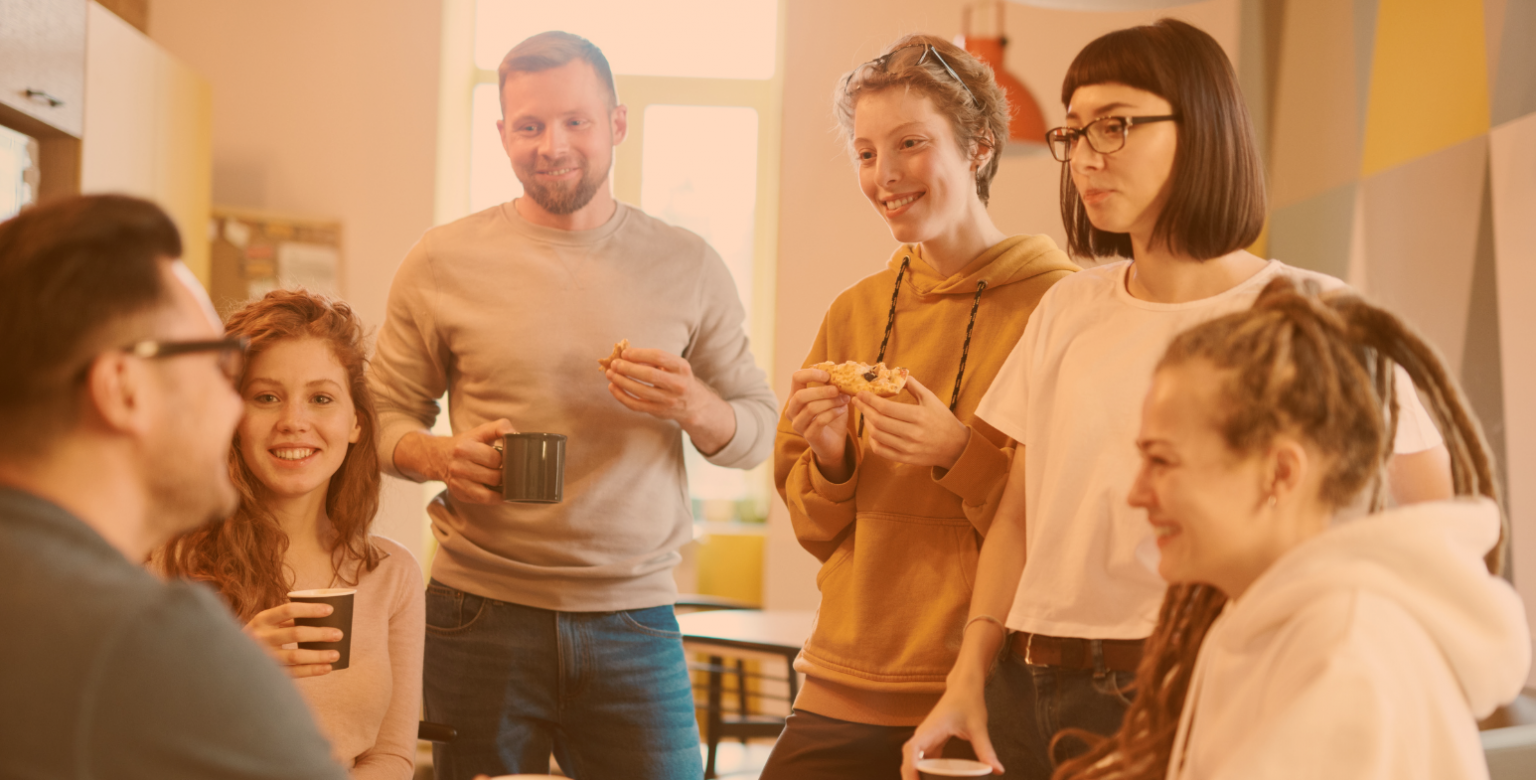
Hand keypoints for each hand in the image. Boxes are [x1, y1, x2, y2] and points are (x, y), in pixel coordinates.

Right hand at [244, 602, 343, 678]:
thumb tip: (324, 616)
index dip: (310, 609)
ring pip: (296, 656)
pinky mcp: (267, 673)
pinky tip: (326, 668)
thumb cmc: (259, 637)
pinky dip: (312, 670)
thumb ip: (288, 620)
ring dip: (318, 655)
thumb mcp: (267, 624)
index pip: (289, 610)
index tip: (330, 610)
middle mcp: (260, 637)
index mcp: (262, 619)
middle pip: (296, 634)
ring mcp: (263, 657)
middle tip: (339, 634)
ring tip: (336, 654)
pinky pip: (293, 673)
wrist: (228, 660)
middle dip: (320, 634)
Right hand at [435, 418, 516, 504]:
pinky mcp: (459, 494)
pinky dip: (495, 499)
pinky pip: (483, 501)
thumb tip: (515, 434)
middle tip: (507, 470)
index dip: (505, 459)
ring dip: (501, 488)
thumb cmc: (468, 443)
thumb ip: (500, 427)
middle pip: (494, 477)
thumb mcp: (482, 430)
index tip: (508, 458)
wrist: (439, 456)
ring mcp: (457, 483)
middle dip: (504, 474)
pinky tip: (501, 493)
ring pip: (489, 493)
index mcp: (464, 448)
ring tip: (504, 481)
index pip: (495, 459)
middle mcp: (458, 467)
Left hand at [605, 347, 736, 453]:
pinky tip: (613, 388)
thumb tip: (625, 355)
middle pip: (649, 375)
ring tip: (610, 374)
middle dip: (628, 368)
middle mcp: (678, 385)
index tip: (625, 353)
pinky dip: (622, 396)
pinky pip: (636, 404)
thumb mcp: (673, 366)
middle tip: (614, 364)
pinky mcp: (659, 412)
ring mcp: (668, 400)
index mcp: (682, 368)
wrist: (693, 404)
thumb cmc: (677, 378)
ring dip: (622, 382)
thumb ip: (653, 360)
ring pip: (640, 391)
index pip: (659, 356)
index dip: (639, 354)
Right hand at [785, 367, 850, 477]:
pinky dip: (833, 413)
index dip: (811, 374)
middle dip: (821, 390)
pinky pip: (819, 421)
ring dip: (830, 402)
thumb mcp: (834, 397)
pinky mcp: (808, 436)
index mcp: (796, 396)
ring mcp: (798, 424)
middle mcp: (792, 410)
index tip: (827, 375)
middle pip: (800, 395)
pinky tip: (842, 410)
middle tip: (837, 389)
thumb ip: (836, 383)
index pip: (796, 378)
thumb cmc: (832, 416)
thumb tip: (853, 366)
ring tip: (845, 399)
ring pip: (810, 408)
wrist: (835, 442)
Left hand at [853, 376, 969, 469]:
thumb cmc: (942, 419)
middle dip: (864, 409)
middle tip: (857, 401)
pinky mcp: (906, 459)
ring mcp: (908, 448)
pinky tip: (872, 431)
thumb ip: (913, 386)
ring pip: (877, 436)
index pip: (886, 408)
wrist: (955, 446)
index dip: (869, 399)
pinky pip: (881, 451)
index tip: (861, 393)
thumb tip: (897, 373)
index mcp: (918, 416)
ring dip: (867, 423)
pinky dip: (872, 440)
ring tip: (866, 414)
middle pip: (878, 421)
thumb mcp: (931, 399)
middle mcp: (912, 433)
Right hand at [901, 682, 1002, 778]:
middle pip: (908, 758)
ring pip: (913, 758)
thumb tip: (998, 770)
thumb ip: (986, 750)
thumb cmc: (968, 701)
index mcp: (931, 730)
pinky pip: (922, 757)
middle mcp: (924, 734)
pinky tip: (932, 779)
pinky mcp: (932, 739)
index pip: (912, 749)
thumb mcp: (978, 727)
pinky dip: (924, 769)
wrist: (964, 685)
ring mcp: (927, 737)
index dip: (910, 767)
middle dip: (909, 775)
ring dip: (915, 773)